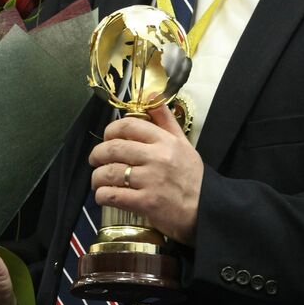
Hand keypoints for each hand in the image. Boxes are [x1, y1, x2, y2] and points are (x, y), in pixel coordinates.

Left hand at [89, 104, 203, 244]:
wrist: (207, 210)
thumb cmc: (192, 177)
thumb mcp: (183, 143)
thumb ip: (165, 120)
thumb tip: (151, 94)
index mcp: (165, 141)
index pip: (128, 126)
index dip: (110, 131)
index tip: (106, 139)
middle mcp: (157, 158)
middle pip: (113, 148)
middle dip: (97, 154)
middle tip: (95, 160)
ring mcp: (151, 180)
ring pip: (109, 172)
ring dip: (97, 177)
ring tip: (98, 181)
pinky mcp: (147, 203)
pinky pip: (113, 195)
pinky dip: (102, 195)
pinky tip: (103, 196)